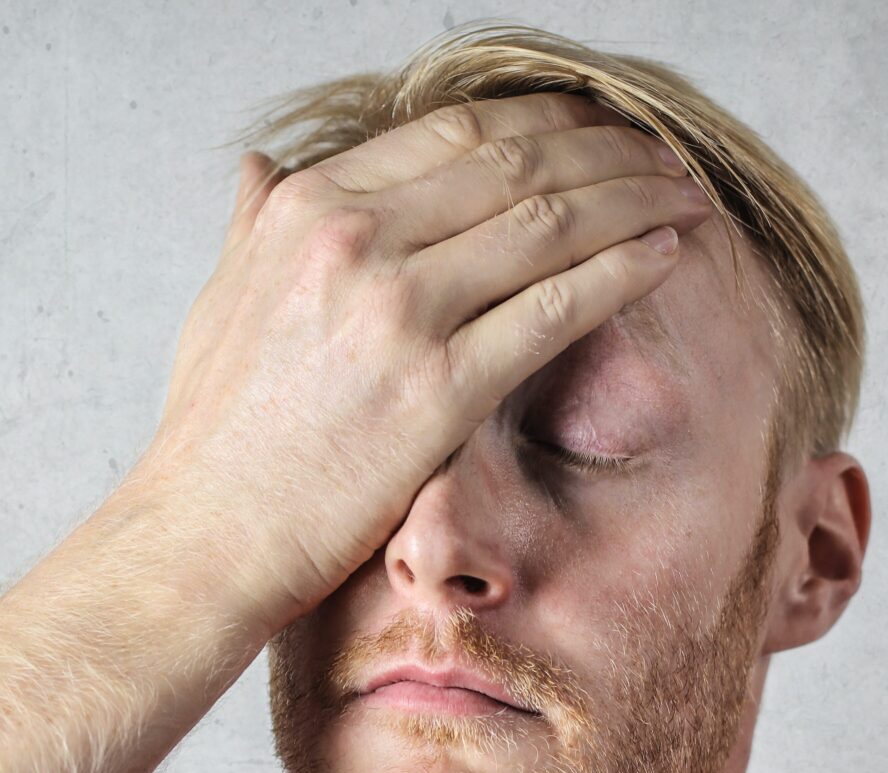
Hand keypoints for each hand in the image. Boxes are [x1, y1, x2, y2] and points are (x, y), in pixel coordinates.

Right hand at [131, 93, 718, 634]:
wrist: (203, 538)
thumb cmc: (214, 433)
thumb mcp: (219, 299)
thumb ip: (254, 224)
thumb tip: (263, 167)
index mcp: (308, 208)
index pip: (454, 130)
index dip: (544, 119)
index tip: (594, 127)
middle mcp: (354, 242)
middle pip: (516, 161)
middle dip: (607, 149)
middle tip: (662, 155)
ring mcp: (399, 313)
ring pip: (551, 222)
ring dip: (635, 199)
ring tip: (684, 198)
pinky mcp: (439, 390)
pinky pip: (558, 308)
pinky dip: (624, 271)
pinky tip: (666, 257)